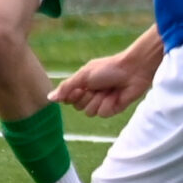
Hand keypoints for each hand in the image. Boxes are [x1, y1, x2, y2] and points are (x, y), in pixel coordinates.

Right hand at [50, 30, 164, 116]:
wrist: (133, 70)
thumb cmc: (109, 68)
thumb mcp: (84, 75)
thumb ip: (67, 87)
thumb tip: (49, 97)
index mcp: (83, 85)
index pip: (68, 99)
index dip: (72, 95)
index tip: (80, 87)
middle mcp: (91, 94)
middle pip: (78, 107)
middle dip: (86, 97)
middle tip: (96, 87)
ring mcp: (102, 102)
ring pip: (90, 112)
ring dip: (98, 100)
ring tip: (108, 90)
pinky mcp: (114, 108)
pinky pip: (103, 114)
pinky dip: (109, 104)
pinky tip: (116, 95)